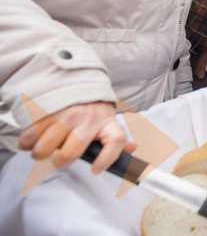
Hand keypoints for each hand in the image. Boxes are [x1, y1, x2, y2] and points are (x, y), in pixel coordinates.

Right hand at [18, 101, 134, 173]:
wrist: (78, 84)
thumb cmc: (93, 112)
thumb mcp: (108, 122)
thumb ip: (116, 139)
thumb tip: (132, 149)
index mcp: (108, 122)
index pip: (116, 140)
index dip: (107, 158)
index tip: (95, 170)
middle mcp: (90, 117)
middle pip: (73, 151)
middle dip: (60, 161)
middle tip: (58, 161)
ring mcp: (68, 113)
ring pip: (48, 144)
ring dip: (39, 153)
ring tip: (40, 151)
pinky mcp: (49, 109)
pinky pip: (33, 133)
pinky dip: (27, 142)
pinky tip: (30, 142)